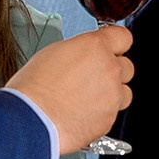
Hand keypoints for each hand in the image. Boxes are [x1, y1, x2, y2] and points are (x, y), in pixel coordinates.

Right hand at [8, 26, 133, 154]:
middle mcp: (109, 69)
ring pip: (124, 92)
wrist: (31, 121)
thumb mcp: (53, 53)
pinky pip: (113, 113)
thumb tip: (84, 56)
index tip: (111, 48)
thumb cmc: (33, 89)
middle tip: (92, 77)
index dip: (115, 43)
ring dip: (111, 94)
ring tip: (87, 98)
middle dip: (112, 71)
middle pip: (126, 66)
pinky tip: (81, 113)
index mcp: (95, 47)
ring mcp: (112, 96)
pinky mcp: (109, 120)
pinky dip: (101, 114)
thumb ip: (79, 51)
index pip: (123, 37)